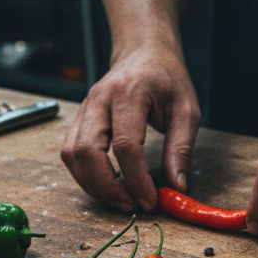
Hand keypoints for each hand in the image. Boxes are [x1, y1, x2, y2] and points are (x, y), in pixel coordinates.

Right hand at [61, 47, 200, 211]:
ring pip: (72, 155)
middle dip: (107, 187)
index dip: (136, 179)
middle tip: (131, 205)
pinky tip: (108, 185)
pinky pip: (70, 153)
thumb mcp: (187, 110)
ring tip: (121, 199)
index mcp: (129, 94)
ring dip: (93, 184)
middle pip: (88, 151)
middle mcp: (99, 99)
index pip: (125, 145)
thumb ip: (181, 149)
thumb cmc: (167, 79)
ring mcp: (84, 108)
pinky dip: (85, 175)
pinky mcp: (78, 119)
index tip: (151, 201)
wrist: (143, 52)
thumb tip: (177, 187)